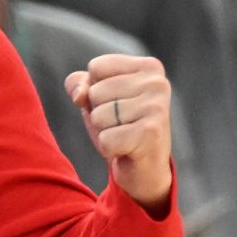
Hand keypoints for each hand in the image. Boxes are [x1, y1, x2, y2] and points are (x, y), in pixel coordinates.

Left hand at [65, 54, 171, 211]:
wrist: (145, 169)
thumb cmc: (120, 127)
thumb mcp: (96, 99)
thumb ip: (79, 84)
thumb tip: (79, 95)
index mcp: (149, 67)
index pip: (96, 67)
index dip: (95, 90)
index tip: (116, 104)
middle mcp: (158, 83)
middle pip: (95, 92)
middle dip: (99, 113)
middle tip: (121, 125)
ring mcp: (156, 107)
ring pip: (98, 116)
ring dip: (104, 131)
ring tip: (124, 136)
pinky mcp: (151, 133)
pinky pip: (105, 139)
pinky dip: (108, 149)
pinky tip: (127, 149)